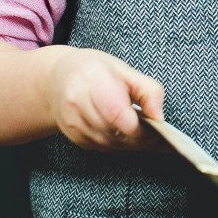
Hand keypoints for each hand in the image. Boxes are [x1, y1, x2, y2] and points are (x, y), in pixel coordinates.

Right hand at [40, 45, 165, 150]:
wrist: (57, 79)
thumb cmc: (96, 71)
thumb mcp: (126, 70)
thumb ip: (148, 91)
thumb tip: (160, 117)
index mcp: (93, 82)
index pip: (118, 115)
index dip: (140, 128)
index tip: (159, 129)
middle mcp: (77, 104)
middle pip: (115, 133)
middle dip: (140, 138)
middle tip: (158, 135)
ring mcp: (72, 123)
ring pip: (110, 143)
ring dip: (130, 143)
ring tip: (145, 134)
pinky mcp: (73, 136)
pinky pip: (102, 147)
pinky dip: (118, 143)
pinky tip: (127, 135)